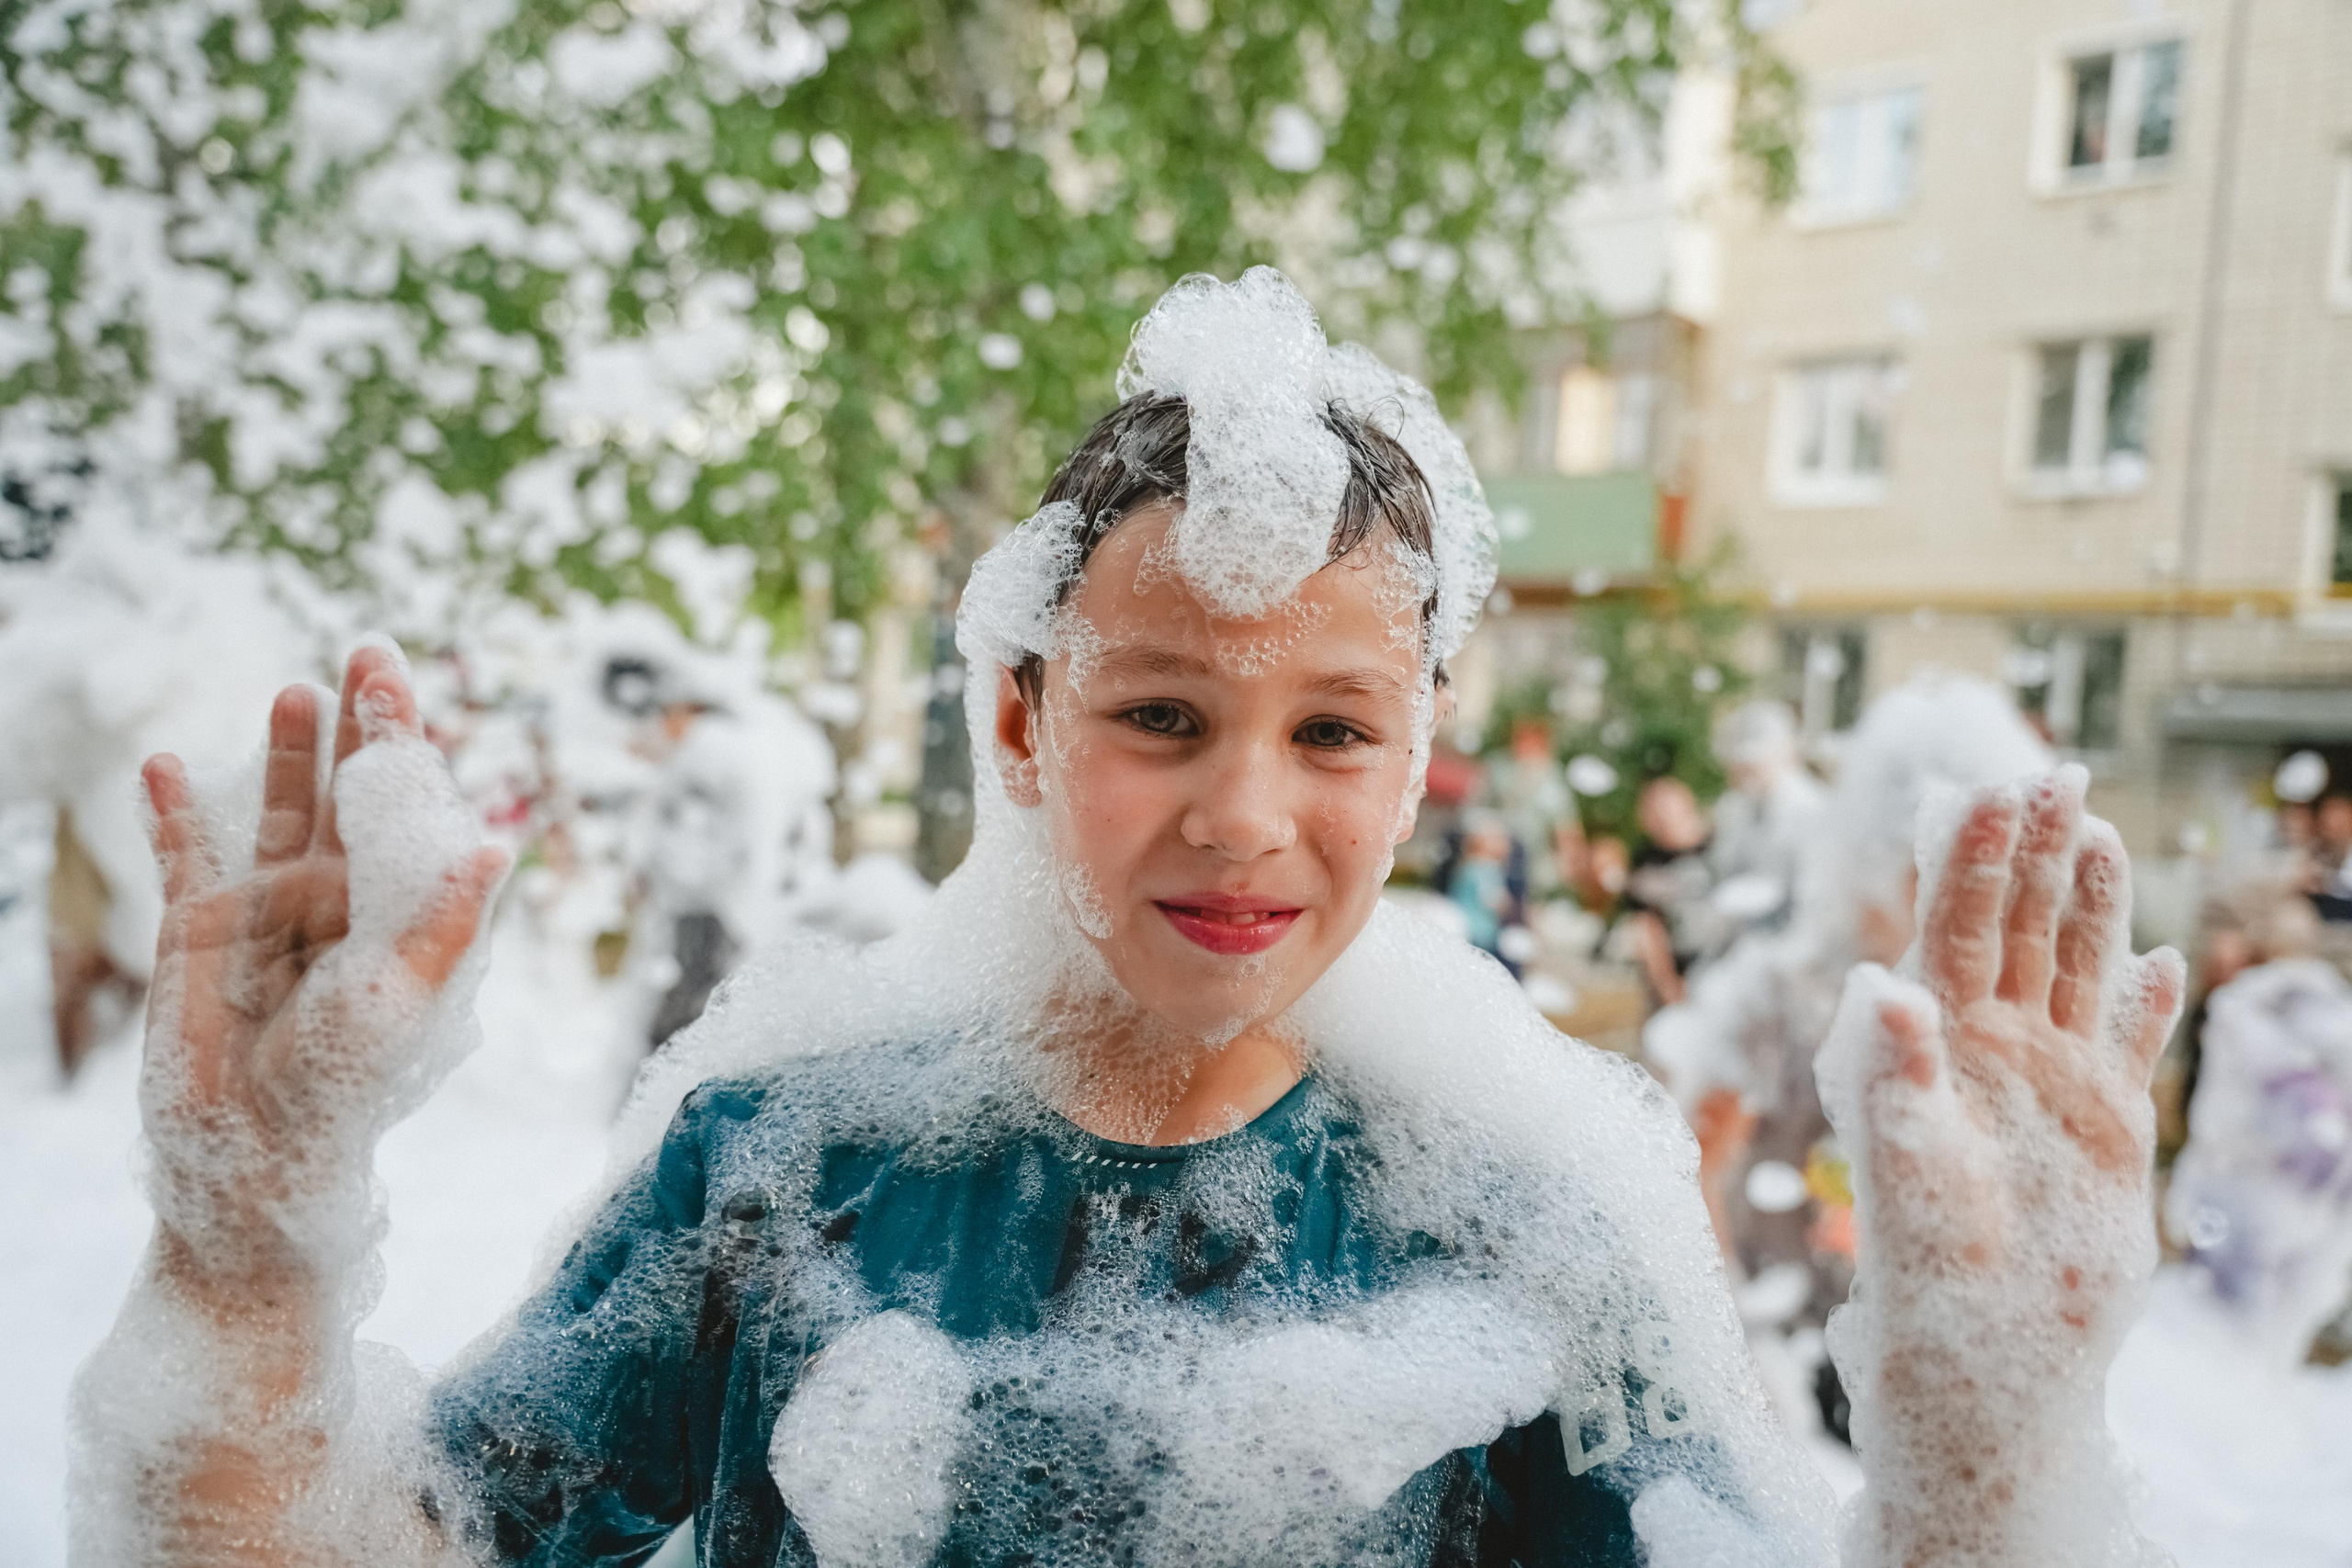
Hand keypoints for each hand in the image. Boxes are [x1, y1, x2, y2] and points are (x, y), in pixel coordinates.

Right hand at [139, 646, 506, 1281]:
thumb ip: (447, 920)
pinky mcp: (196, 934)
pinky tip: (161, 762)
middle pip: (346, 795)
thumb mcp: (405, 998)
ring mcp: (265, 912)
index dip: (401, 742)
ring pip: (273, 814)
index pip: (403, 810)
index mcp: (396, 912)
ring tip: (292, 690)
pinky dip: (173, 813)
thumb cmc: (344, 1087)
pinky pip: (184, 859)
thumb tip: (499, 844)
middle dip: (358, 727)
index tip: (393, 677)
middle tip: (365, 654)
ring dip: (282, 754)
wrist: (254, 1153)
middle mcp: (336, 903)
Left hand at [1821, 769, 2183, 1566]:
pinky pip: (2128, 1046)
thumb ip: (1893, 1073)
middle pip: (2013, 930)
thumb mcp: (1903, 1170)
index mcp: (1931, 1049)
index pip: (1951, 930)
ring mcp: (2049, 1085)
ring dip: (2086, 904)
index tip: (1989, 785)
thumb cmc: (1925, 1279)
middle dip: (2028, 853)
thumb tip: (1875, 976)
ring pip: (2072, 970)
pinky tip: (2163, 958)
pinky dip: (2145, 1002)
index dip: (1970, 859)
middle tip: (2052, 768)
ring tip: (2097, 830)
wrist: (1990, 1366)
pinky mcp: (2105, 1130)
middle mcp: (1987, 1053)